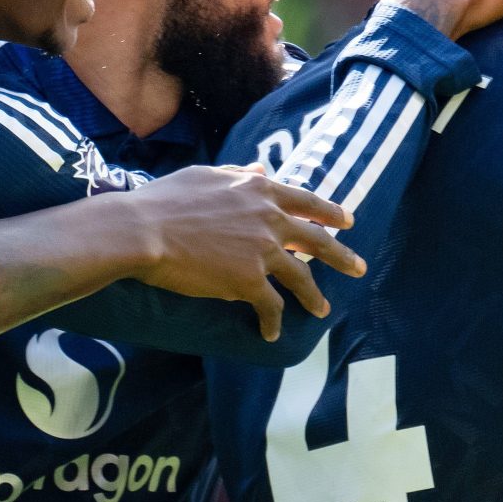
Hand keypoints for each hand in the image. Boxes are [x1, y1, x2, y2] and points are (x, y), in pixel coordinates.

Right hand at [117, 166, 365, 341]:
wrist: (143, 230)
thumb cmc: (165, 200)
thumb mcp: (206, 175)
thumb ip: (239, 173)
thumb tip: (261, 168)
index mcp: (260, 190)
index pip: (307, 201)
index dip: (330, 212)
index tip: (348, 221)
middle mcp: (269, 218)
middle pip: (318, 240)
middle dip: (342, 256)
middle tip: (359, 268)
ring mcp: (262, 250)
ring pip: (301, 278)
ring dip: (313, 297)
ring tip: (322, 310)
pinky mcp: (248, 281)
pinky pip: (271, 306)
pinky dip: (273, 322)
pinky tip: (272, 333)